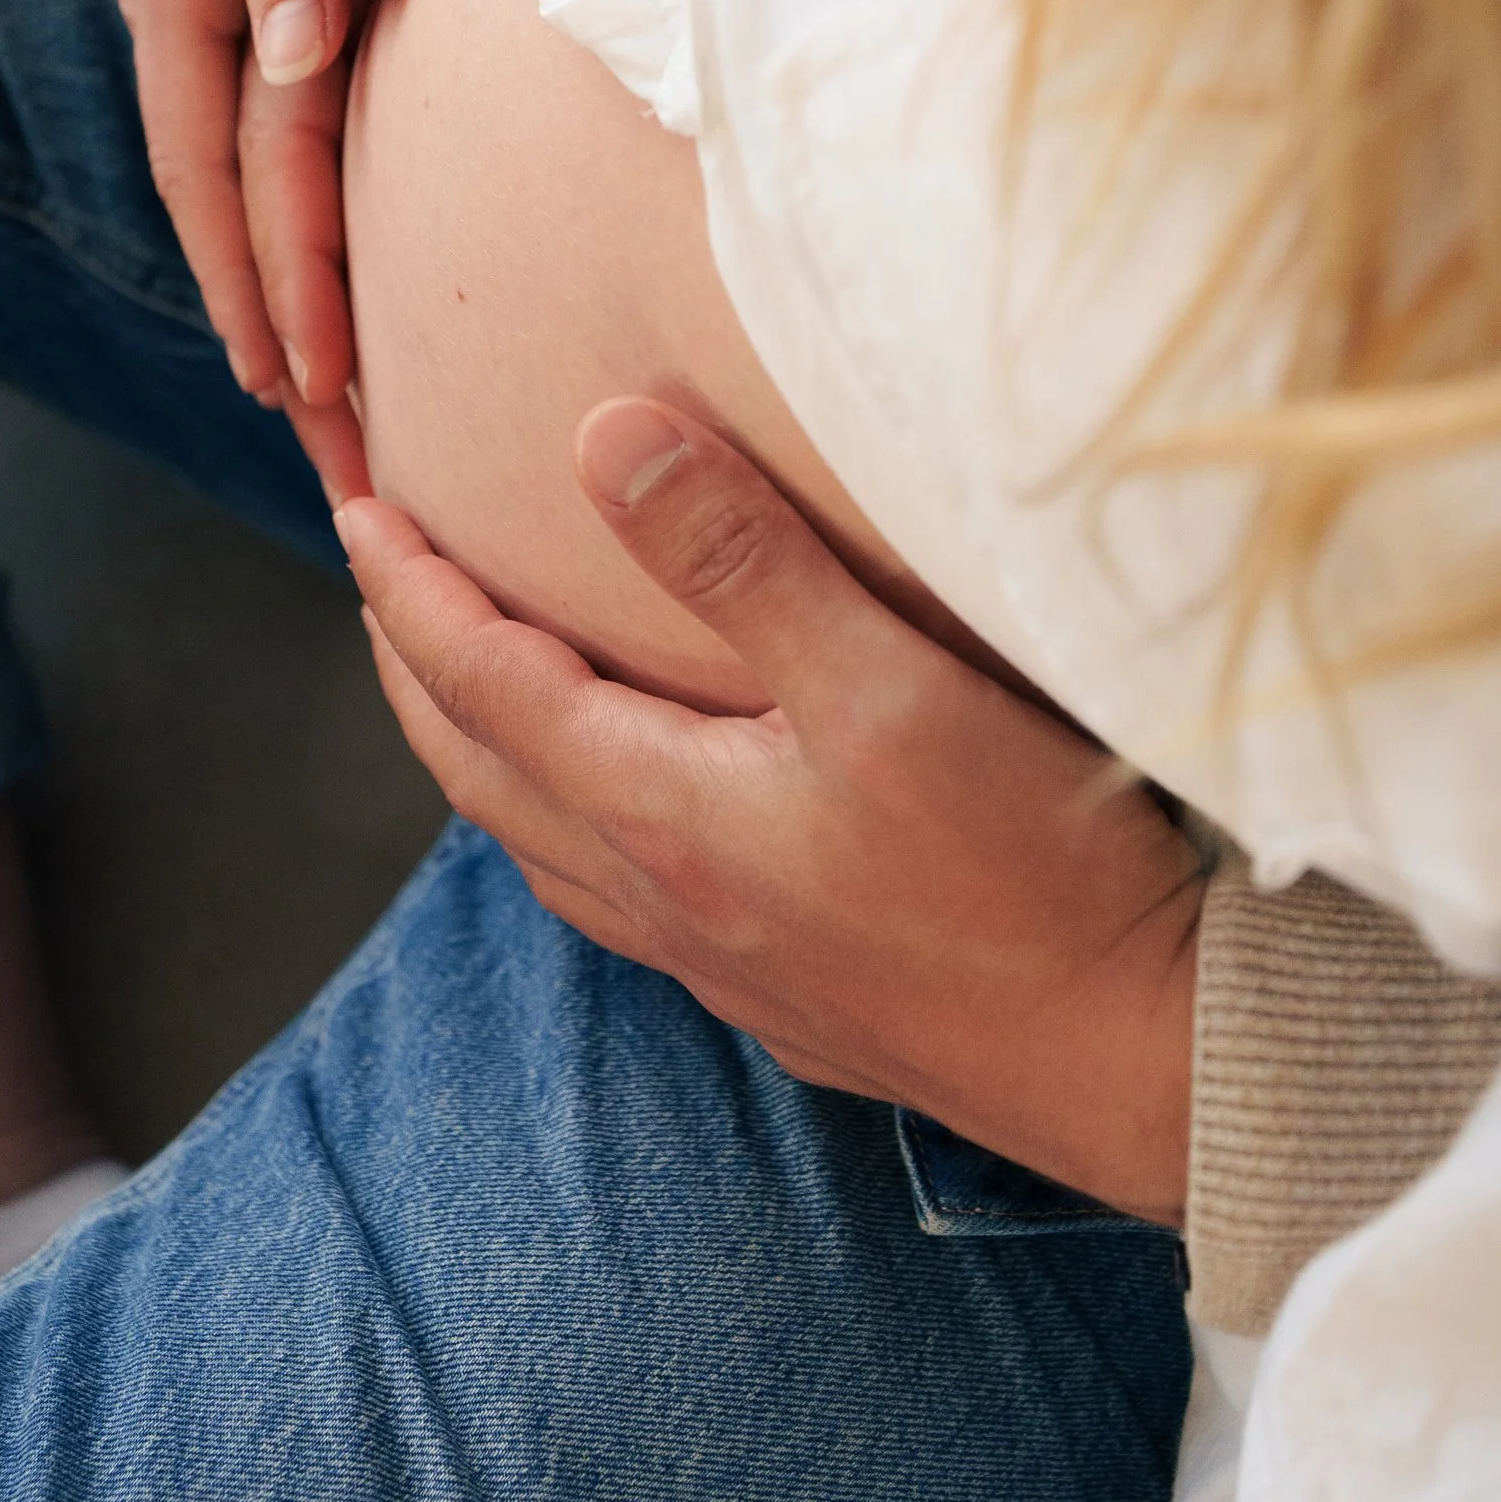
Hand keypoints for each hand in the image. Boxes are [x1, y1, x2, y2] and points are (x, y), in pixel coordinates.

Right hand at [100, 0, 458, 435]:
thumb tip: (297, 50)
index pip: (226, 153)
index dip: (268, 273)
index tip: (313, 391)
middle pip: (220, 182)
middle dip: (271, 315)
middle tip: (333, 448)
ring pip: (234, 150)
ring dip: (274, 267)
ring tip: (318, 380)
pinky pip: (249, 95)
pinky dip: (276, 183)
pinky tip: (305, 229)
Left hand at [338, 400, 1203, 1222]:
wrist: (1144, 1065)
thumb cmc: (1031, 877)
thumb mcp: (888, 686)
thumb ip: (741, 560)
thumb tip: (601, 436)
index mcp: (665, 816)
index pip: (485, 686)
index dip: (410, 594)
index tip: (356, 512)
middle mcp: (668, 901)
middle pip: (485, 776)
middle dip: (417, 673)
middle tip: (382, 586)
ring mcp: (725, 965)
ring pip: (549, 850)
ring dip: (490, 758)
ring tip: (480, 690)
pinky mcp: (790, 999)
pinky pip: (625, 899)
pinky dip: (577, 826)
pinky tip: (631, 811)